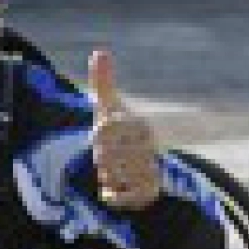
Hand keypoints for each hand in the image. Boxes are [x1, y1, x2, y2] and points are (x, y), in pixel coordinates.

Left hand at [88, 49, 161, 210]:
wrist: (140, 171)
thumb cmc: (119, 135)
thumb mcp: (108, 108)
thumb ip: (103, 82)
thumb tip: (99, 51)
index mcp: (140, 126)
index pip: (104, 130)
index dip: (97, 137)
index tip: (104, 137)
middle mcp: (149, 148)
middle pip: (104, 155)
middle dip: (100, 159)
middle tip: (107, 158)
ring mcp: (151, 170)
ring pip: (109, 176)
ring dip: (105, 176)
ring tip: (114, 172)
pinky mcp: (148, 193)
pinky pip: (116, 197)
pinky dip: (110, 195)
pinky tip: (116, 189)